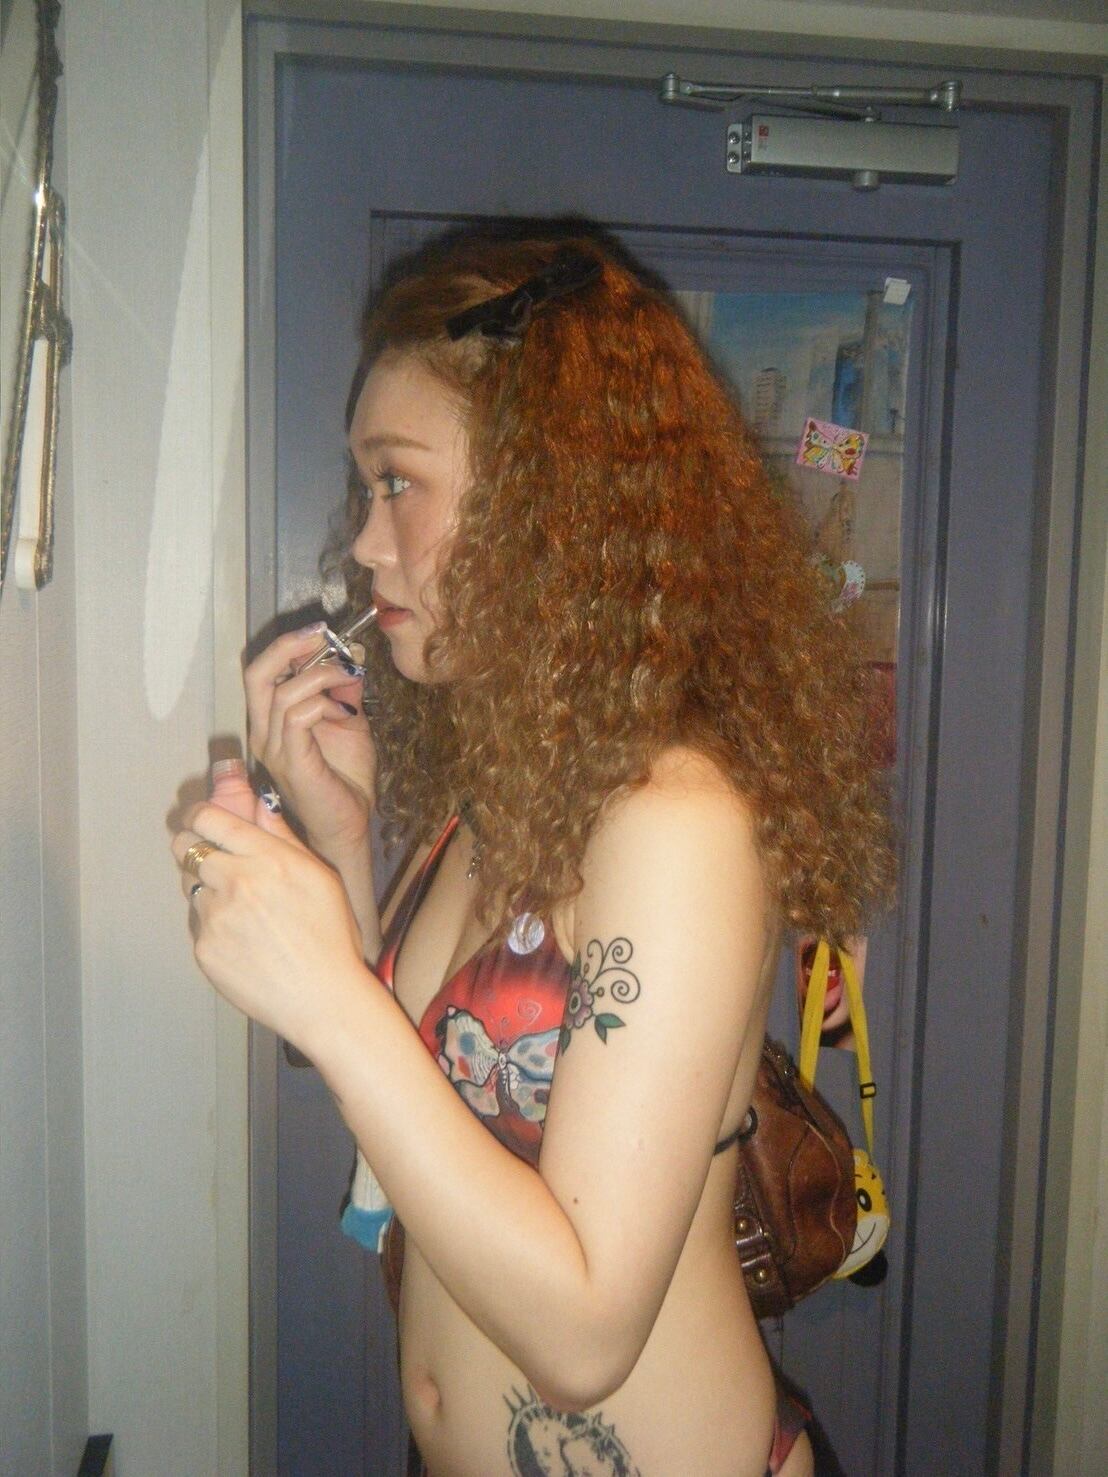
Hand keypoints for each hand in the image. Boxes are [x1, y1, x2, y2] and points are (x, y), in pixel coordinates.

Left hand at [173, 795, 367, 1049]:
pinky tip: (245, 942)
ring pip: (192, 887)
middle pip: (185, 847)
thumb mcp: (321, 876)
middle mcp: (235, 881)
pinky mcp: (204, 948)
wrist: (322, 998)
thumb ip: (284, 837)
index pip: (209, 818)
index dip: (199, 814)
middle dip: (194, 847)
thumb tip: (260, 805)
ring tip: (243, 912)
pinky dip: (215, 927)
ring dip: (209, 891)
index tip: (202, 819)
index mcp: (267, 858)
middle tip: (212, 859)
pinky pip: (199, 924)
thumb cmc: (331, 936)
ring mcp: (215, 916)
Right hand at [245, 625, 376, 861]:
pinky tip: (345, 711)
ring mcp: (273, 749)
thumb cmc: (345, 778)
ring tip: (349, 678)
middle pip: (256, 676)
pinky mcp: (291, 763)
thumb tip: (353, 655)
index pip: (262, 672)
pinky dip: (322, 704)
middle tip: (321, 635)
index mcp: (271, 721)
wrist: (349, 824)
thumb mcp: (349, 722)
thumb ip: (345, 690)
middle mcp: (263, 733)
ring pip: (282, 694)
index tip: (321, 631)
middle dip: (288, 647)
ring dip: (320, 676)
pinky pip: (297, 719)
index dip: (288, 646)